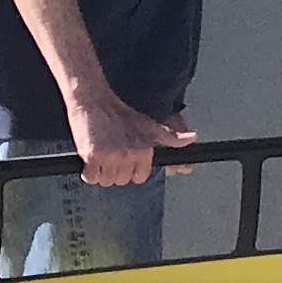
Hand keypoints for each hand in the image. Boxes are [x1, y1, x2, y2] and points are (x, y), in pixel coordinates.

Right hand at [69, 89, 194, 187]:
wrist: (94, 100)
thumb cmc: (121, 114)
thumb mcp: (149, 125)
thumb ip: (171, 137)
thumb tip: (193, 137)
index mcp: (144, 150)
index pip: (141, 177)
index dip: (132, 171)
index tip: (125, 161)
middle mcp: (129, 155)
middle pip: (123, 181)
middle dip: (116, 172)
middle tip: (111, 157)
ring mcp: (110, 156)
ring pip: (106, 181)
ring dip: (101, 174)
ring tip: (101, 157)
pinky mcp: (91, 155)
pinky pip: (90, 177)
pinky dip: (88, 173)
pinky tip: (90, 160)